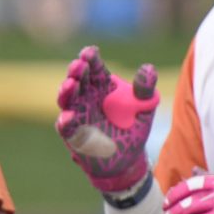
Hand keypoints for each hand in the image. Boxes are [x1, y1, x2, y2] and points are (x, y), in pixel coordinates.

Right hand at [55, 47, 157, 195]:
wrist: (127, 161)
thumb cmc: (133, 130)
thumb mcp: (144, 109)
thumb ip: (145, 90)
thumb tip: (148, 68)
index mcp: (102, 86)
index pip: (94, 68)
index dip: (90, 58)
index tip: (90, 52)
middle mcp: (86, 96)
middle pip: (77, 79)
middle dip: (76, 70)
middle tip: (79, 65)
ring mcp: (76, 114)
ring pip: (66, 99)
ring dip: (66, 90)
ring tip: (71, 84)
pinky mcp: (73, 134)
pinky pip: (65, 127)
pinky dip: (65, 121)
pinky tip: (70, 116)